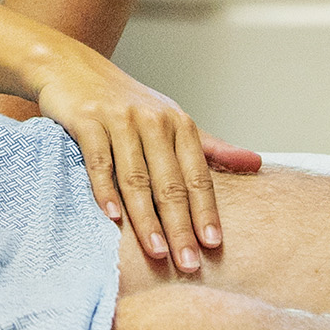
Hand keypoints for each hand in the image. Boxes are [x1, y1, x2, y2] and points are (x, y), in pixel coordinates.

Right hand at [25, 53, 231, 273]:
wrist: (72, 66)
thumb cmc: (127, 102)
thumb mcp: (172, 120)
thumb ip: (211, 148)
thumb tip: (256, 164)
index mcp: (179, 124)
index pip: (197, 176)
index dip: (206, 211)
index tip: (213, 245)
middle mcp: (153, 121)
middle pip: (170, 183)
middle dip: (181, 226)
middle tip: (188, 263)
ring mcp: (119, 120)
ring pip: (136, 177)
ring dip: (147, 218)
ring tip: (157, 252)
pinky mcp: (87, 121)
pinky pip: (99, 161)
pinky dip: (105, 191)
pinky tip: (112, 218)